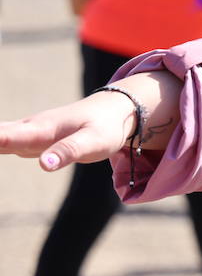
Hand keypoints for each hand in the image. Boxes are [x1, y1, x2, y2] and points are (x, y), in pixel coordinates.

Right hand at [0, 92, 135, 171]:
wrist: (115, 111)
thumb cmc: (105, 127)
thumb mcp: (93, 142)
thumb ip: (68, 152)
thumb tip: (43, 165)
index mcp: (42, 130)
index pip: (8, 136)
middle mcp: (30, 128)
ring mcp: (29, 132)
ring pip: (0, 135)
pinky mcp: (32, 138)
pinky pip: (5, 140)